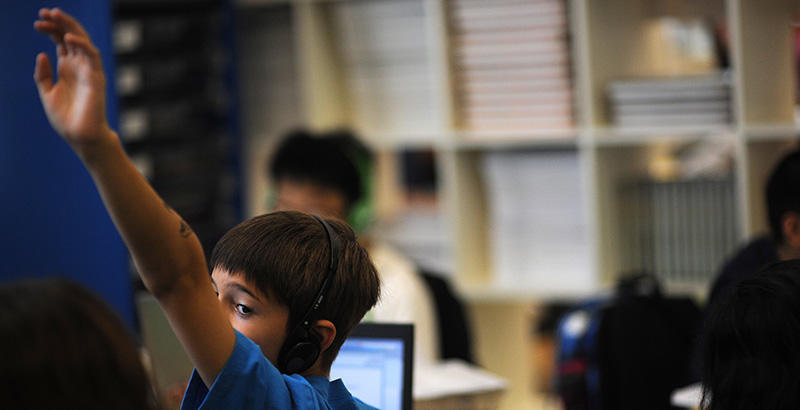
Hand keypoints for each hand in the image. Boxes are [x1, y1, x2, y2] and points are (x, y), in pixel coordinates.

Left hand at [33, 8, 112, 146]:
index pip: (61, 41)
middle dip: (59, 22)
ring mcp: (89, 70)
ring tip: (55, 15)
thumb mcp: (47, 93)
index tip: (37, 22)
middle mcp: (79, 66)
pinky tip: (68, 37)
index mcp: (67, 68)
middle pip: (72, 36)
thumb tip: (42, 54)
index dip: (50, 29)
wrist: (80, 136)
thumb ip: (43, 75)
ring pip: (83, 41)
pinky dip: (82, 45)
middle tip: (45, 12)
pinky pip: (92, 56)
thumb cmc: (66, 118)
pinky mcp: (96, 77)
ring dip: (70, 26)